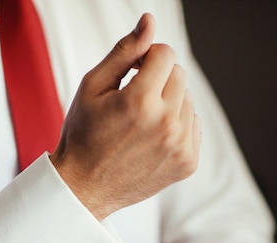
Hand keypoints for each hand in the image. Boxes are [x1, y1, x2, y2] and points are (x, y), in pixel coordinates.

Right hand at [49, 13, 200, 219]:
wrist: (84, 187)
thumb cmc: (83, 134)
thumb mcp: (93, 87)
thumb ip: (124, 52)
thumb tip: (149, 22)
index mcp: (140, 101)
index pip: (165, 53)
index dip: (146, 58)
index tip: (130, 74)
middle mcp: (166, 124)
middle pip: (179, 74)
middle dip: (158, 78)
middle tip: (133, 98)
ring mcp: (180, 146)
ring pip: (188, 100)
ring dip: (169, 102)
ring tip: (141, 122)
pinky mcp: (187, 163)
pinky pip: (193, 125)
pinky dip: (177, 125)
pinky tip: (152, 137)